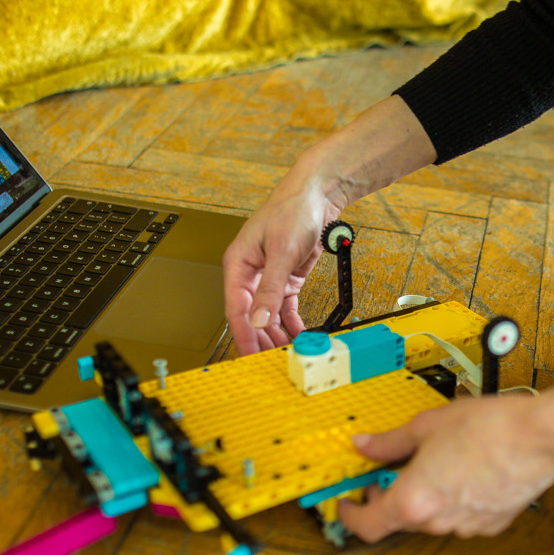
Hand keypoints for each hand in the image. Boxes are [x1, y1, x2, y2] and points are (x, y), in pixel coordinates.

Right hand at [222, 160, 348, 353]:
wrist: (317, 194)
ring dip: (277, 334)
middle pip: (252, 316)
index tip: (249, 355)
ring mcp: (269, 277)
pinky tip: (299, 336)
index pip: (236, 309)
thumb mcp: (281, 251)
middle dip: (260, 339)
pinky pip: (285, 307)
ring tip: (286, 352)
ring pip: (269, 315)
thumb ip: (270, 288)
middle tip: (270, 361)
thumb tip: (259, 319)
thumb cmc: (292, 210)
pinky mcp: (287, 278)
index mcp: (238, 265)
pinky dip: (292, 323)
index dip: (243, 335)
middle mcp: (251, 273)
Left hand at [337, 393, 553, 542]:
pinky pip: (461, 516)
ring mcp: (467, 526)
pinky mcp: (492, 525)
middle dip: (391, 496)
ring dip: (425, 497)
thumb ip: (389, 442)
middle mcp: (438, 521)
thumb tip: (364, 446)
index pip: (368, 526)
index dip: (350, 516)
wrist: (541, 438)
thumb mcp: (427, 426)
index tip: (347, 502)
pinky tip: (465, 470)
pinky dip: (454, 499)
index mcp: (414, 500)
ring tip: (436, 462)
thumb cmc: (490, 428)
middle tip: (389, 469)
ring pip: (432, 517)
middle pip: (400, 519)